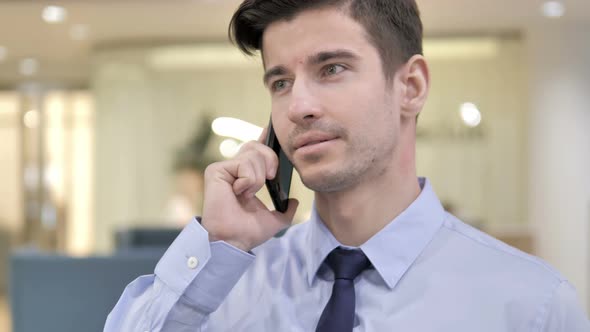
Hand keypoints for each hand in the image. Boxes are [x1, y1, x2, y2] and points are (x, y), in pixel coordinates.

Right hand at [201, 127, 298, 251]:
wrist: (233, 240)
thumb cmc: (247, 232)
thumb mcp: (273, 220)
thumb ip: (285, 211)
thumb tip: (294, 202)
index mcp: (246, 177)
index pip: (256, 151)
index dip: (264, 138)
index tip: (270, 127)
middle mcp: (234, 170)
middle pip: (257, 146)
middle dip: (270, 160)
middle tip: (271, 178)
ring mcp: (224, 169)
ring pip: (253, 155)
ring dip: (258, 178)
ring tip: (248, 194)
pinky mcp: (216, 170)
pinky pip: (244, 165)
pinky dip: (249, 181)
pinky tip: (238, 193)